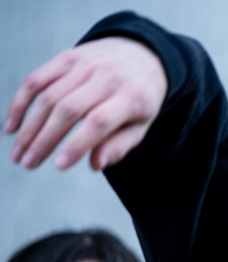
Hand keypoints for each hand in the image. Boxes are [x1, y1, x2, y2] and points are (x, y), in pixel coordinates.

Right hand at [6, 37, 167, 169]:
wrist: (141, 55)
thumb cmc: (139, 99)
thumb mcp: (142, 125)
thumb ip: (120, 146)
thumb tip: (96, 165)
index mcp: (132, 97)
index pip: (99, 122)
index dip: (77, 144)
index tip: (58, 166)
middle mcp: (107, 77)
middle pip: (67, 109)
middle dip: (44, 140)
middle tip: (28, 164)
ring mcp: (84, 64)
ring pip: (48, 96)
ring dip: (29, 127)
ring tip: (18, 154)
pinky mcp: (66, 57)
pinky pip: (36, 79)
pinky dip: (20, 103)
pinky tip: (13, 126)